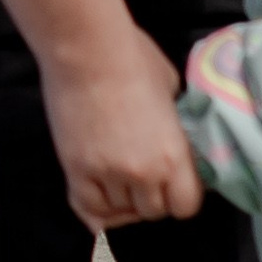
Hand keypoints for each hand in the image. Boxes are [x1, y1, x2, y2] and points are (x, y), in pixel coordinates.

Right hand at [40, 28, 203, 232]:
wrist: (86, 49)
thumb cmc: (133, 57)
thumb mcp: (171, 91)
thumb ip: (174, 124)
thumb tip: (171, 133)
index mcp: (173, 154)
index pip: (186, 206)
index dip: (182, 196)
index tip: (175, 182)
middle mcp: (143, 172)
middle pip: (153, 212)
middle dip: (151, 197)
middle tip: (144, 175)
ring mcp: (107, 174)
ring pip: (120, 212)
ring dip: (123, 199)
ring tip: (119, 177)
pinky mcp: (76, 170)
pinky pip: (89, 210)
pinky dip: (97, 209)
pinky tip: (101, 195)